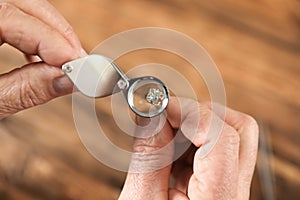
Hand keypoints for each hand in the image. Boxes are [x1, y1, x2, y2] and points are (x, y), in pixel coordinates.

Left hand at [0, 0, 83, 118]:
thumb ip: (25, 89)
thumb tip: (67, 81)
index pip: (11, 17)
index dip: (51, 41)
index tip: (79, 64)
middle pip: (22, 4)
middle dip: (57, 32)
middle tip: (79, 62)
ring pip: (22, 9)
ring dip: (50, 34)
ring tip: (67, 62)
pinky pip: (12, 20)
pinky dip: (33, 38)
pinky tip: (41, 57)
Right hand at [119, 97, 258, 199]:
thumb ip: (148, 154)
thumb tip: (150, 114)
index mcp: (218, 199)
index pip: (223, 138)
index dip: (192, 114)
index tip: (160, 106)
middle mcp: (233, 192)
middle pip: (240, 130)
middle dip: (201, 115)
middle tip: (168, 117)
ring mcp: (229, 188)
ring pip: (227, 135)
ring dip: (192, 127)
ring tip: (162, 139)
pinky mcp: (219, 184)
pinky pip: (212, 148)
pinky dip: (188, 141)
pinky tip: (168, 153)